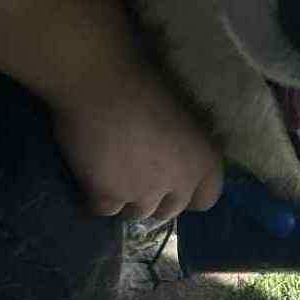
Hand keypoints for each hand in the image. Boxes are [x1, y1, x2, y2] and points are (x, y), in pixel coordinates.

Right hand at [50, 58, 223, 221]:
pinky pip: (104, 210)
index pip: (207, 198)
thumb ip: (188, 149)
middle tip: (138, 181)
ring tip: (114, 178)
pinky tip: (92, 180)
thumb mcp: (187, 119)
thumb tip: (183, 160)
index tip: (175, 188)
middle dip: (156, 200)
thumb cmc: (150, 89)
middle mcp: (181, 183)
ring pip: (137, 213)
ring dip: (127, 201)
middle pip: (170, 210)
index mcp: (205, 162)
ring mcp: (144, 193)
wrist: (106, 86)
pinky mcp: (108, 196)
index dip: (190, 195)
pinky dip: (97, 198)